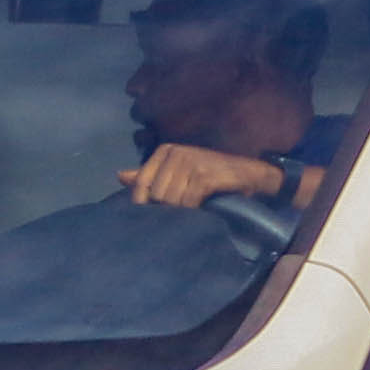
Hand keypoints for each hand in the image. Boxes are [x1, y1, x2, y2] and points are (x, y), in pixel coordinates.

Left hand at [125, 142, 284, 211]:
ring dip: (181, 212)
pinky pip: (188, 202)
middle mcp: (175, 153)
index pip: (141, 183)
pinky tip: (202, 211)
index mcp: (165, 151)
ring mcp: (190, 162)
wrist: (249, 175)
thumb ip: (150, 175)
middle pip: (156, 195)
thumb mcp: (178, 173)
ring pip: (170, 200)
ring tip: (193, 212)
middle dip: (166, 210)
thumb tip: (119, 176)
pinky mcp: (205, 175)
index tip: (151, 218)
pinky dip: (194, 211)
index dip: (143, 204)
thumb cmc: (211, 176)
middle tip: (181, 215)